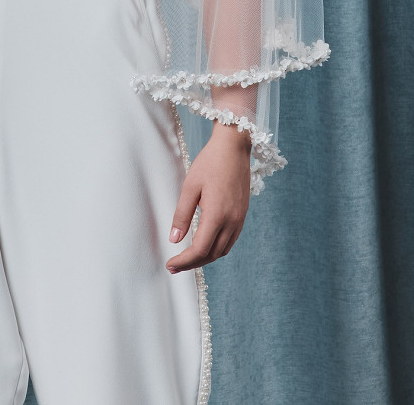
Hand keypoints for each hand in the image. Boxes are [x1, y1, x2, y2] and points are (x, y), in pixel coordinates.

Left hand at [166, 122, 250, 273]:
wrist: (233, 147)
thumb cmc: (210, 163)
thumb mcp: (190, 187)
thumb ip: (182, 215)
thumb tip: (174, 240)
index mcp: (217, 215)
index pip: (200, 249)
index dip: (184, 261)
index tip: (170, 264)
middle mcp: (232, 221)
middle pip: (212, 254)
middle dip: (192, 263)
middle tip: (174, 266)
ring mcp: (240, 219)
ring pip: (223, 250)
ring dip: (205, 257)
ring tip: (187, 257)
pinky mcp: (242, 214)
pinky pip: (230, 240)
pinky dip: (216, 248)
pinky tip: (205, 243)